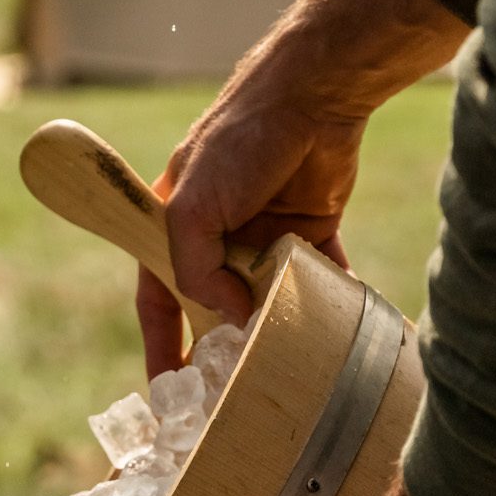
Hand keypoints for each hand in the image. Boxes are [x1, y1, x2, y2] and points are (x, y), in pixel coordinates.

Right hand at [137, 104, 363, 378]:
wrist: (310, 98)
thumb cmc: (235, 142)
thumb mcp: (191, 207)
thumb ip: (195, 270)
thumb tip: (232, 318)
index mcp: (175, 229)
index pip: (159, 301)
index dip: (160, 346)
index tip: (165, 393)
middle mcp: (218, 238)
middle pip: (215, 308)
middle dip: (222, 351)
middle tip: (230, 398)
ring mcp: (265, 237)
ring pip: (267, 299)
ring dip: (276, 331)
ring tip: (286, 375)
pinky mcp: (311, 233)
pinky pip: (318, 280)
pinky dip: (329, 304)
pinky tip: (337, 336)